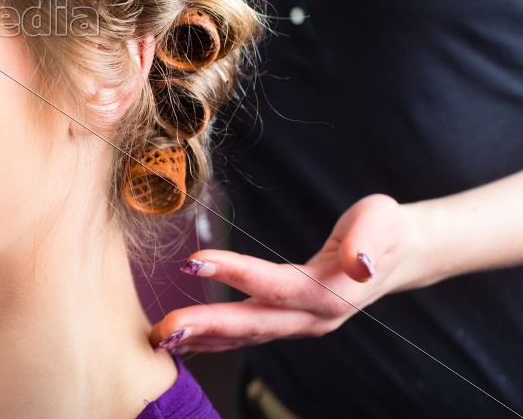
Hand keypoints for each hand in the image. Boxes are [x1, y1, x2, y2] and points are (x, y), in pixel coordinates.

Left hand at [150, 194, 421, 352]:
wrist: (401, 253)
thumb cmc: (386, 229)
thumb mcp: (382, 221)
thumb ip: (368, 241)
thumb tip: (361, 265)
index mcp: (331, 292)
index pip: (276, 285)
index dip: (236, 274)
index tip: (195, 260)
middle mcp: (313, 317)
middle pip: (254, 323)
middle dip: (206, 326)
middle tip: (164, 328)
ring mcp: (299, 323)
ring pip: (245, 335)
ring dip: (202, 338)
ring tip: (160, 340)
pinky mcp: (287, 320)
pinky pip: (246, 334)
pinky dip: (213, 339)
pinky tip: (182, 340)